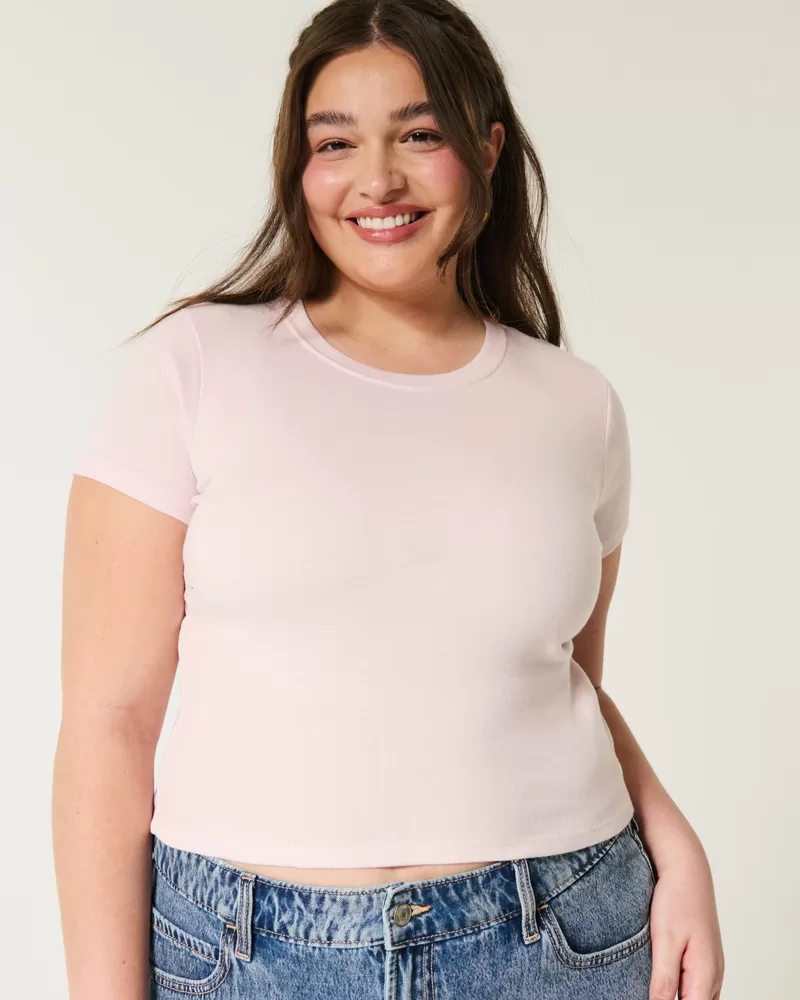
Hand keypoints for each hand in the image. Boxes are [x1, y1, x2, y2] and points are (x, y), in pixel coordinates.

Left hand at [648, 835, 724, 999]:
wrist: (687, 868)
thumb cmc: (676, 899)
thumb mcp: (664, 939)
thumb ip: (664, 979)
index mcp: (706, 974)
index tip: (653, 997)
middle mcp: (715, 974)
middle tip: (652, 989)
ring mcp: (713, 966)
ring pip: (699, 998)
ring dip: (680, 997)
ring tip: (655, 986)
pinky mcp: (705, 957)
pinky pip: (697, 985)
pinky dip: (684, 990)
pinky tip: (665, 981)